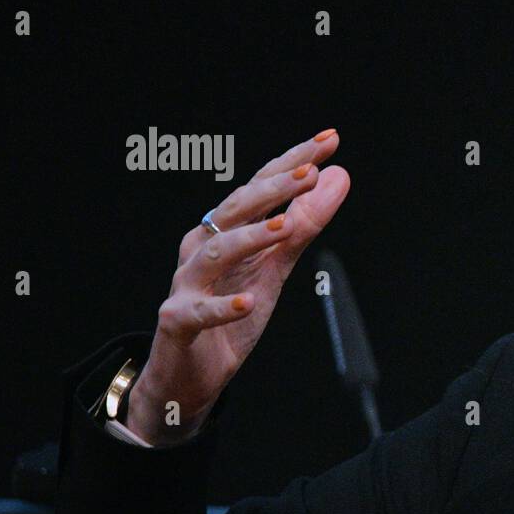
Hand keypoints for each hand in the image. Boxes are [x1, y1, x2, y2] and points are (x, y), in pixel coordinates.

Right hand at [125, 130, 350, 444]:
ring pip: (214, 252)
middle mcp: (202, 247)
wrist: (191, 373)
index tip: (328, 140)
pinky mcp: (178, 321)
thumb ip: (304, 225)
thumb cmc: (230, 314)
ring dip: (249, 238)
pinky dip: (224, 306)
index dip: (292, 162)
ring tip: (283, 227)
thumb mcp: (275, 267)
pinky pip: (198, 311)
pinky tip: (248, 301)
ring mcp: (187, 283)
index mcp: (226, 230)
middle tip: (309, 172)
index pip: (261, 188)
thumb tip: (335, 177)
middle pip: (236, 209)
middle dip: (273, 188)